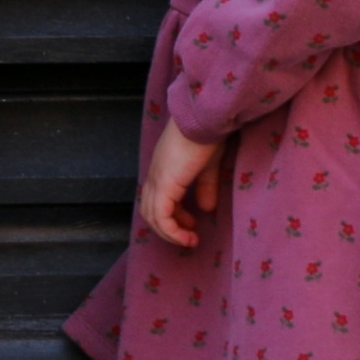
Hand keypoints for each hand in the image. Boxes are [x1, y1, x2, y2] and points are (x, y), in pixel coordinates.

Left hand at [139, 120, 226, 248]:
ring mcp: (157, 179)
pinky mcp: (163, 184)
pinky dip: (172, 231)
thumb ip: (205, 186)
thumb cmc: (208, 135)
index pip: (158, 199)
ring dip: (170, 233)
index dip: (173, 216)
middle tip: (189, 236)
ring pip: (152, 216)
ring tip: (189, 240)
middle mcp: (155, 175)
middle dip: (170, 228)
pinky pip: (161, 216)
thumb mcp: (209, 166)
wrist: (204, 119)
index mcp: (164, 169)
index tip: (192, 225)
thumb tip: (206, 208)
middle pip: (150, 211)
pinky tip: (187, 236)